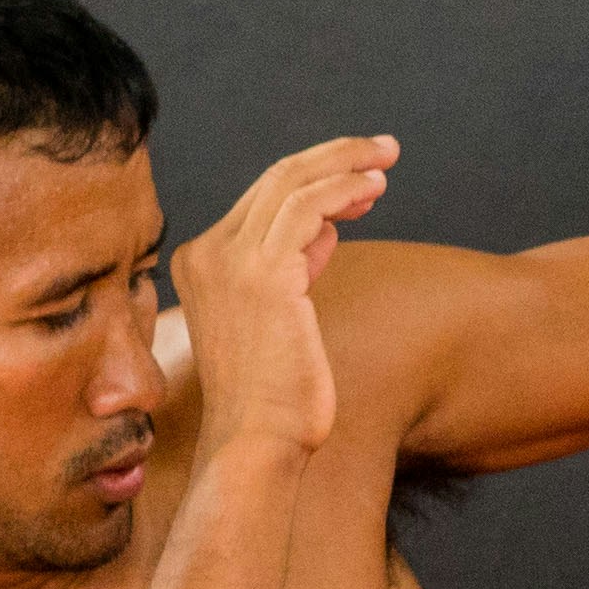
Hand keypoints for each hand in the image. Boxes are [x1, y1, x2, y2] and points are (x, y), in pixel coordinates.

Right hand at [168, 134, 398, 460]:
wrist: (255, 440)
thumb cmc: (273, 396)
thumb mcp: (279, 318)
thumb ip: (292, 268)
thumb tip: (326, 229)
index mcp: (200, 263)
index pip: (260, 201)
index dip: (315, 182)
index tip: (361, 180)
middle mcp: (206, 253)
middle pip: (274, 179)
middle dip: (334, 156)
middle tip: (383, 148)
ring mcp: (230, 260)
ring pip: (292, 181)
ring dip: (347, 162)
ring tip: (388, 158)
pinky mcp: (263, 272)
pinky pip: (309, 205)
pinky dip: (345, 187)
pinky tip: (375, 189)